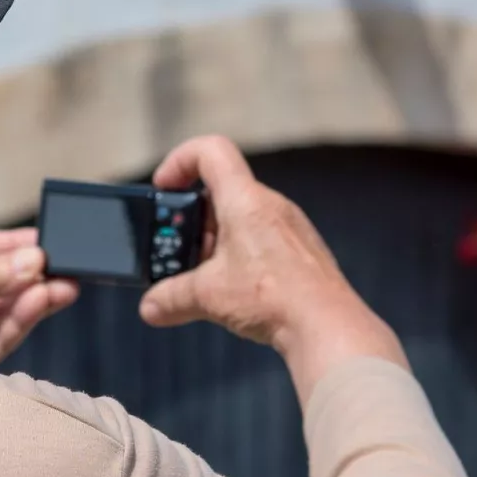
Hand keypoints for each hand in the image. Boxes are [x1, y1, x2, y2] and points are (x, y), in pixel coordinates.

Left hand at [0, 229, 77, 372]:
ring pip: (6, 310)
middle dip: (32, 273)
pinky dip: (23, 318)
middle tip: (67, 263)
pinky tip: (42, 299)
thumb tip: (35, 260)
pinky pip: (2, 336)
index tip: (48, 239)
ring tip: (66, 284)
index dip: (13, 244)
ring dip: (36, 296)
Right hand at [138, 136, 406, 402]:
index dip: (180, 160)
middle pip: (221, 191)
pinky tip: (234, 291)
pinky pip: (262, 240)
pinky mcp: (301, 251)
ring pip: (241, 219)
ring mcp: (290, 227)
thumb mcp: (209, 296)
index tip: (163, 188)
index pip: (211, 151)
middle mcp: (271, 205)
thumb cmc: (274, 297)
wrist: (326, 325)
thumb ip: (173, 298)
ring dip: (215, 242)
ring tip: (203, 278)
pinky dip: (239, 256)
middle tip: (175, 249)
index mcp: (245, 200)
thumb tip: (150, 307)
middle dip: (192, 220)